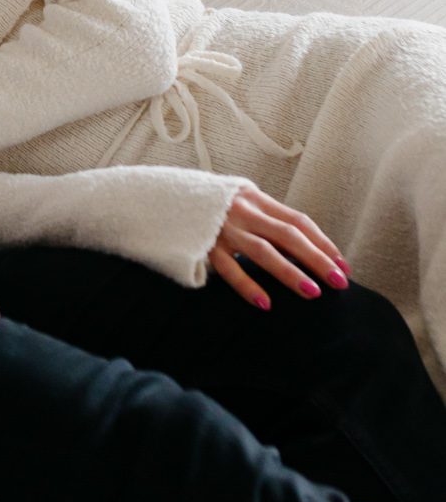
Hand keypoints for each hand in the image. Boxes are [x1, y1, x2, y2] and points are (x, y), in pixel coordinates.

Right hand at [210, 181, 350, 308]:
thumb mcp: (238, 201)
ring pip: (264, 251)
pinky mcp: (204, 246)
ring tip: (312, 292)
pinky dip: (248, 285)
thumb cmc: (206, 205)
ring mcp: (223, 229)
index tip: (342, 265)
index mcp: (255, 199)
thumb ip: (263, 217)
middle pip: (288, 235)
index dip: (322, 242)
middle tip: (339, 281)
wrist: (159, 197)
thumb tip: (300, 245)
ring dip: (290, 272)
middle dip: (317, 259)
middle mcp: (243, 212)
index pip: (298, 220)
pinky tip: (265, 304)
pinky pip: (229, 269)